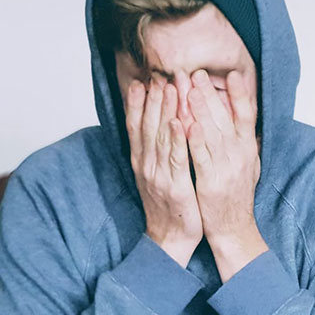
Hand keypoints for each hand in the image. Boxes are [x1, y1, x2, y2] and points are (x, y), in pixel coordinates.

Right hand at [125, 78, 202, 267]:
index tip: (141, 81)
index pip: (136, 127)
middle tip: (158, 75)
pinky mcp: (175, 186)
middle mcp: (146, 165)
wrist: (170, 239)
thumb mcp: (156, 175)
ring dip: (164, 110)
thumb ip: (155, 151)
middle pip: (147, 126)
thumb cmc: (168, 205)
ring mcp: (159, 175)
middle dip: (153, 99)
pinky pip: (176, 158)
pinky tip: (178, 122)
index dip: (138, 103)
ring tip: (169, 87)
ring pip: (160, 137)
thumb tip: (157, 126)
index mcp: (141, 162)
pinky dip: (176, 139)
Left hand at [185, 69, 266, 280]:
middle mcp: (240, 155)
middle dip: (210, 94)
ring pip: (212, 133)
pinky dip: (194, 139)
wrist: (234, 229)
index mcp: (248, 149)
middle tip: (196, 73)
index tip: (232, 74)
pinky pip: (201, 156)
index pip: (247, 115)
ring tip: (188, 88)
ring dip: (200, 110)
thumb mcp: (249, 165)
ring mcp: (226, 168)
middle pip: (226, 118)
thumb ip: (245, 142)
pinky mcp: (211, 181)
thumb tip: (244, 120)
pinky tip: (185, 123)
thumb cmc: (236, 196)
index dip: (240, 94)